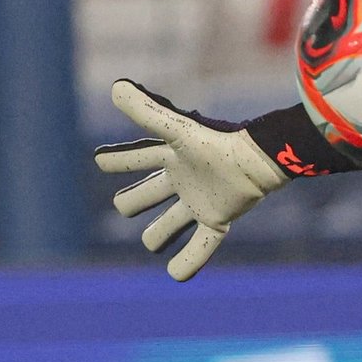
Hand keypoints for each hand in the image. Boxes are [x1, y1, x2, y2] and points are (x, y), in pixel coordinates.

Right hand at [93, 80, 289, 280]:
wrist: (259, 159)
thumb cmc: (217, 141)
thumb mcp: (176, 129)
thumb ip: (145, 111)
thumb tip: (115, 86)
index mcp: (171, 156)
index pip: (136, 158)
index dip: (119, 160)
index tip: (102, 160)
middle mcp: (183, 179)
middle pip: (149, 194)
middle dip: (136, 200)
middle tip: (125, 206)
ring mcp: (200, 201)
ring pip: (171, 223)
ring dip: (161, 233)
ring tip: (152, 242)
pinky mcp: (217, 219)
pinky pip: (201, 245)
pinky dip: (189, 262)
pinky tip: (176, 275)